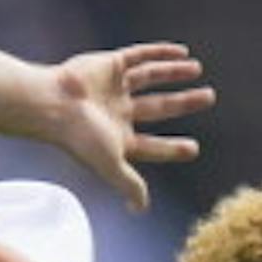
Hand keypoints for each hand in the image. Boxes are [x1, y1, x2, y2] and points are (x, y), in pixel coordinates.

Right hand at [46, 44, 214, 210]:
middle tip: (209, 97)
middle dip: (183, 103)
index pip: (151, 145)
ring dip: (173, 73)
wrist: (52, 104)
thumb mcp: (110, 164)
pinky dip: (159, 52)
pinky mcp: (109, 64)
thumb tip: (141, 209)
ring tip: (197, 69)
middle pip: (158, 107)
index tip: (193, 149)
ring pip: (150, 77)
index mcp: (117, 138)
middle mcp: (116, 112)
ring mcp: (113, 87)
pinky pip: (138, 56)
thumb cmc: (79, 137)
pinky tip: (181, 52)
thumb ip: (129, 184)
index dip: (172, 148)